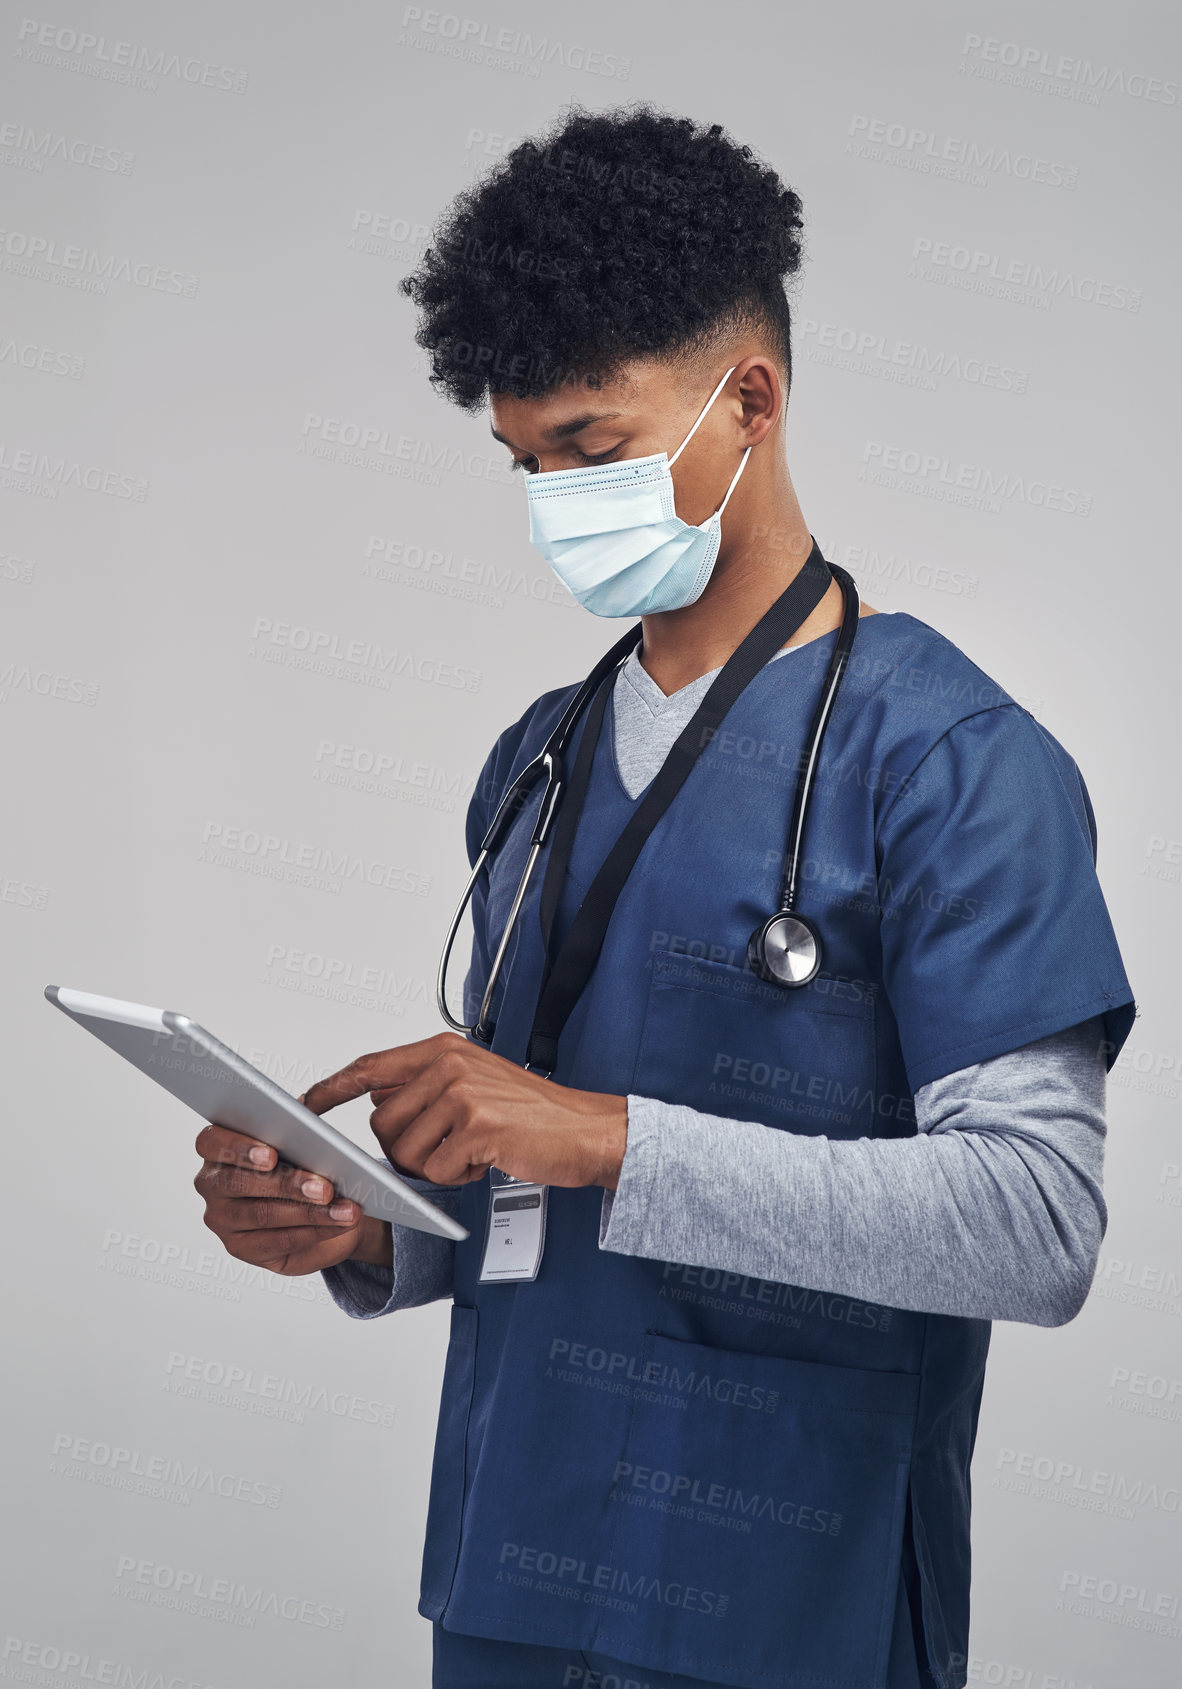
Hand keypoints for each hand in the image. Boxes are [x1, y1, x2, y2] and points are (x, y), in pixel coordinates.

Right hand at [193, 1123, 392, 1274]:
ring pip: (263, 1214)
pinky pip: (278, 1241)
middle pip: (239, 1182)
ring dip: (310, 1212)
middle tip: (324, 1188)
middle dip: (287, 1184)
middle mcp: (212, 1183)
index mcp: (218, 1147)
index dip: (239, 1147)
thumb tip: (306, 1113)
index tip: (271, 1155)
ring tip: (344, 1209)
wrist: (321, 1212)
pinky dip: (315, 1231)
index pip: (211, 1141)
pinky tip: (338, 1223)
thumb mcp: (301, 1144)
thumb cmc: (304, 1166)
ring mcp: (222, 1219)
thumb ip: (296, 1128)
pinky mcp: (240, 1248)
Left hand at [300, 1031, 627, 1189]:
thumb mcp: (476, 1082)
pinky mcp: (477, 1128)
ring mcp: (463, 1095)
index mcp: (443, 1050)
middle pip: (382, 1123)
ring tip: (470, 1153)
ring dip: (432, 1167)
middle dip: (403, 1150)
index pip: (371, 1066)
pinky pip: (435, 1171)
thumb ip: (426, 1085)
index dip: (333, 1087)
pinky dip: (455, 1178)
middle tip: (445, 1151)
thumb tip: (377, 1102)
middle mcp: (449, 1065)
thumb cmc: (533, 1114)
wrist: (587, 1131)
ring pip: (404, 1151)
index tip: (306, 1104)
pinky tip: (484, 1162)